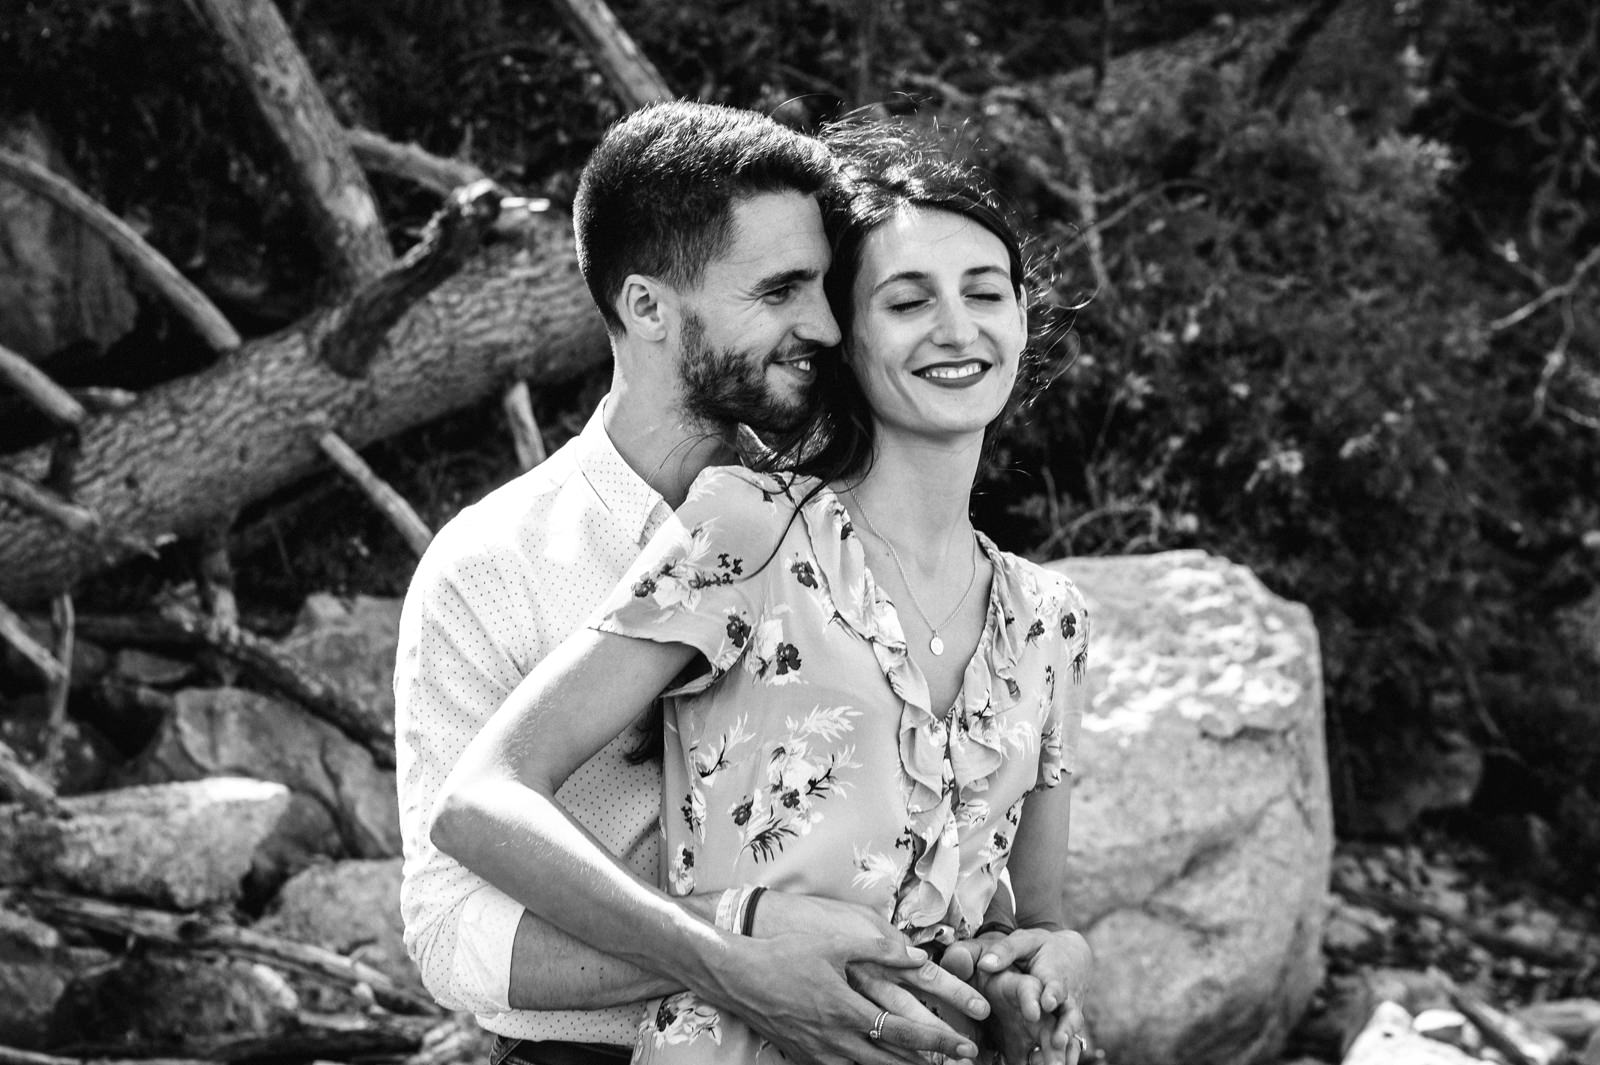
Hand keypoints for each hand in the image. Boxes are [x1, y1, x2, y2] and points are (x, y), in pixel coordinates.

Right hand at [732, 892, 989, 1063]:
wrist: (735, 975)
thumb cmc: (784, 953)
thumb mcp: (835, 943)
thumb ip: (880, 949)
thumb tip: (919, 954)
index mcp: (848, 1011)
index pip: (905, 1032)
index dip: (939, 1040)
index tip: (966, 1044)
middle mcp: (836, 1039)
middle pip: (892, 1062)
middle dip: (928, 1064)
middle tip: (960, 1063)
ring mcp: (818, 1052)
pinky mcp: (803, 1055)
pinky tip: (877, 1064)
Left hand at [968, 927, 1093, 1064]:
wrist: (1072, 956)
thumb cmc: (1041, 947)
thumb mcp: (1024, 941)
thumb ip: (1005, 951)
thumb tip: (985, 964)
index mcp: (1054, 973)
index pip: (1055, 984)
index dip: (1053, 994)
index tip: (1048, 1002)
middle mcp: (1066, 997)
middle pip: (1069, 1014)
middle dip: (1065, 1028)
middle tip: (1057, 1041)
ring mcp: (1068, 1013)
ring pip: (1070, 1032)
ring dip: (1065, 1047)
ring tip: (1057, 1064)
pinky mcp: (1066, 1025)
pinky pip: (1069, 1043)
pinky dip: (1065, 1055)